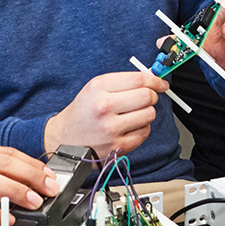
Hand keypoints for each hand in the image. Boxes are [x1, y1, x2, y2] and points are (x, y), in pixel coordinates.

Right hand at [44, 70, 166, 156]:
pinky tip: (130, 127)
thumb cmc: (83, 112)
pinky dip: (142, 128)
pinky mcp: (117, 146)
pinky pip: (144, 133)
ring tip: (134, 114)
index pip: (138, 80)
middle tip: (148, 98)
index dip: (155, 80)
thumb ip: (122, 82)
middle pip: (147, 97)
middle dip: (152, 96)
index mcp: (98, 87)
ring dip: (147, 113)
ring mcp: (111, 128)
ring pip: (149, 115)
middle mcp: (104, 107)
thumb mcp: (95, 88)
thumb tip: (152, 80)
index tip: (160, 83)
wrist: (64, 138)